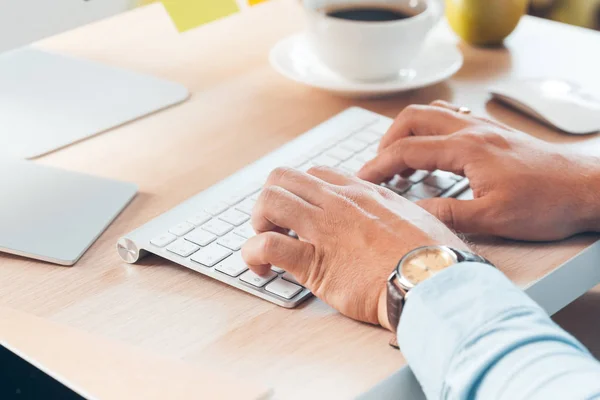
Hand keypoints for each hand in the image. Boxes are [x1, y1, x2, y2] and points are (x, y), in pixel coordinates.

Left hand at [241, 166, 467, 329]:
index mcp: (362, 192)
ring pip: (270, 201)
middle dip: (272, 200)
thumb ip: (394, 209)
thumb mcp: (415, 216)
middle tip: (278, 225)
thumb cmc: (433, 256)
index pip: (316, 173)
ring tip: (266, 242)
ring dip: (259, 221)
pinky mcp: (314, 262)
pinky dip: (253, 255)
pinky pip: (267, 245)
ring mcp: (324, 229)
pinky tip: (261, 268)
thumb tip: (391, 215)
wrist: (434, 282)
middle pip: (283, 178)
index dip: (301, 191)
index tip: (304, 213)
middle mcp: (338, 203)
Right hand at [358, 101, 599, 240]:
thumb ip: (446, 215)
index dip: (378, 165)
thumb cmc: (547, 203)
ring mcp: (484, 128)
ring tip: (400, 161)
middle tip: (378, 169)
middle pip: (412, 119)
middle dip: (387, 142)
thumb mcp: (492, 218)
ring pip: (431, 113)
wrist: (588, 188)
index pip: (406, 150)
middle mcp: (472, 130)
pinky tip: (433, 150)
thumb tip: (409, 215)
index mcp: (466, 148)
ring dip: (407, 132)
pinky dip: (430, 130)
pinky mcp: (494, 133)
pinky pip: (451, 118)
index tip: (362, 180)